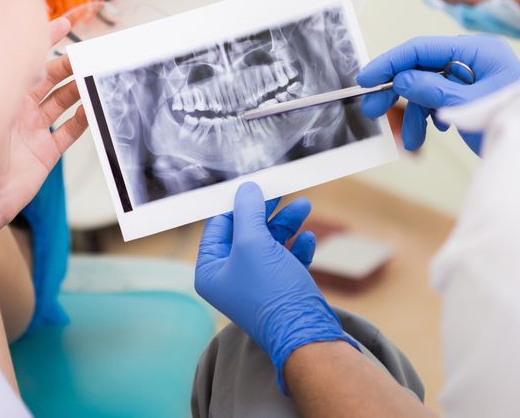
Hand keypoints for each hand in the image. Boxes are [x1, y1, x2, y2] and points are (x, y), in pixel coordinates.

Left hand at [0, 17, 88, 225]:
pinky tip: (94, 109)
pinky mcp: (46, 151)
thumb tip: (25, 55)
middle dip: (69, 64)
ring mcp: (34, 129)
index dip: (46, 39)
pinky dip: (83, 120)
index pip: (27, 59)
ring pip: (62, 101)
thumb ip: (7, 83)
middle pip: (50, 78)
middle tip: (87, 54)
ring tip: (95, 77)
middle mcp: (19, 109)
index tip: (66, 22)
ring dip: (79, 89)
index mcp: (1, 94)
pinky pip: (69, 130)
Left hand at [195, 182, 357, 390]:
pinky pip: (286, 260)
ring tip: (304, 206)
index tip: (255, 186)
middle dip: (266, 211)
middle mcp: (230, 278)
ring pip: (269, 243)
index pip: (218, 226)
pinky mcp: (280, 290)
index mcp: (211, 270)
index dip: (237, 204)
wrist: (305, 335)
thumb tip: (246, 188)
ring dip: (286, 224)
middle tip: (282, 191)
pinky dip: (297, 247)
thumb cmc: (271, 292)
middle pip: (246, 232)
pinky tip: (308, 239)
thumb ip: (247, 211)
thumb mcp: (253, 243)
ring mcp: (256, 284)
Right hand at [357, 35, 519, 154]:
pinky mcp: (472, 96)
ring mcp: (473, 78)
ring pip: (427, 88)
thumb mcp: (467, 106)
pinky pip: (439, 100)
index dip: (389, 63)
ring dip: (413, 114)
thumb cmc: (514, 123)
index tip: (365, 79)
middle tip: (372, 111)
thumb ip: (431, 89)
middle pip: (421, 67)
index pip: (421, 49)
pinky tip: (430, 134)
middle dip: (396, 91)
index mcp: (477, 51)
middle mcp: (474, 59)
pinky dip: (428, 117)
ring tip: (410, 141)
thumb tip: (400, 79)